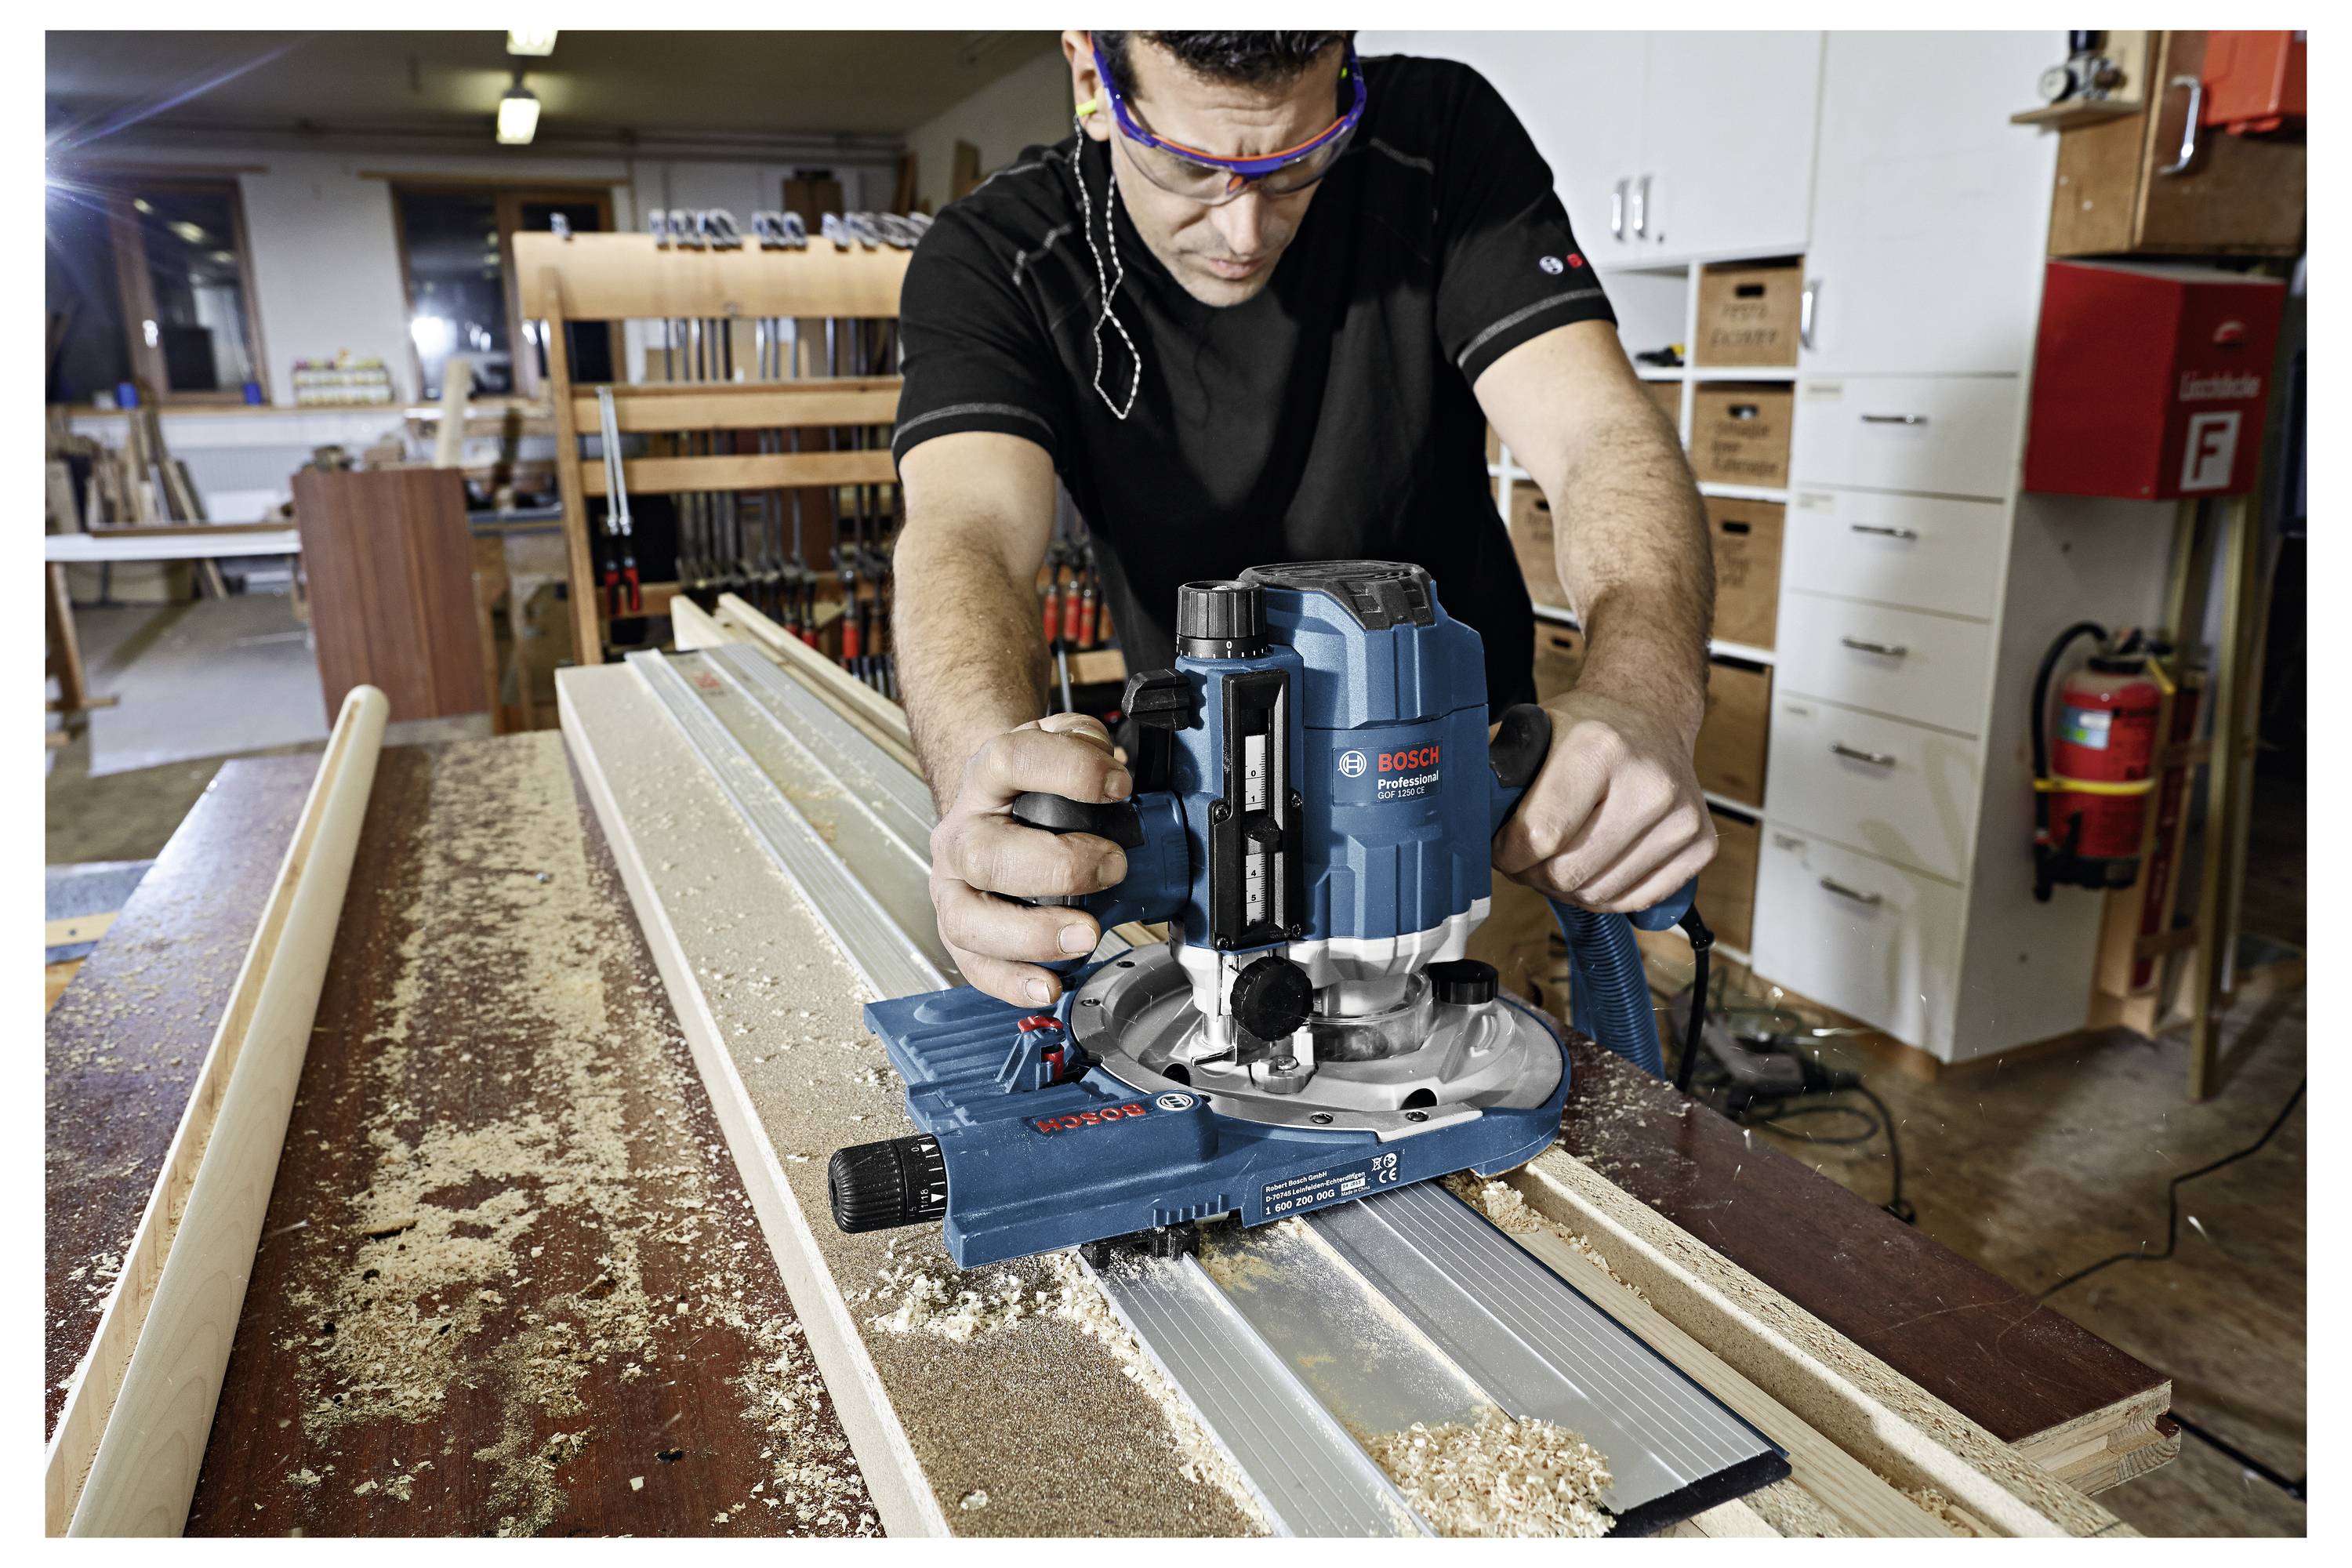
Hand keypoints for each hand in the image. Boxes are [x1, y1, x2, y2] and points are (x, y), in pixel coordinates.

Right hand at [928, 712, 1133, 1006]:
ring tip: (1085, 936)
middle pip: (985, 853)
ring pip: (970, 918)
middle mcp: (962, 832)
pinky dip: (1011, 981)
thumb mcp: (1055, 741)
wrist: (987, 802)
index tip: (1119, 787)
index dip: (1070, 772)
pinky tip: (1049, 983)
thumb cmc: (1025, 782)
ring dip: (1031, 935)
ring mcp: (954, 885)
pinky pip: (974, 965)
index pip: (1012, 761)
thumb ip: (1085, 743)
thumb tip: (1114, 774)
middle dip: (1057, 868)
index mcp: (986, 777)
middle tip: (1112, 868)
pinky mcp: (958, 929)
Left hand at [1493, 687, 1714, 911]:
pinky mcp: (1700, 845)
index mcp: (1599, 749)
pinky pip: (1634, 901)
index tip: (1502, 846)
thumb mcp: (1531, 733)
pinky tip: (1595, 864)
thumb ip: (1492, 776)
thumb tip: (1455, 822)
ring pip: (1599, 895)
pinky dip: (1604, 893)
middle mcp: (1649, 783)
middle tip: (1528, 856)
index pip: (1539, 836)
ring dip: (1568, 888)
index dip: (1508, 853)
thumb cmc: (1585, 729)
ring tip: (1561, 857)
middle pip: (1568, 875)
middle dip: (1535, 874)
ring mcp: (1681, 817)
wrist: (1648, 716)